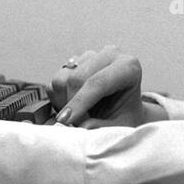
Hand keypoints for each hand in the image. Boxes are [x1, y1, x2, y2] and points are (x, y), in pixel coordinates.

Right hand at [49, 46, 166, 127]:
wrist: (122, 112)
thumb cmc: (126, 118)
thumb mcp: (120, 127)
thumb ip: (102, 128)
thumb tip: (82, 126)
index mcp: (129, 67)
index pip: (99, 82)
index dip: (80, 102)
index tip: (66, 121)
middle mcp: (109, 55)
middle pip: (77, 78)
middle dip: (72, 105)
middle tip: (76, 125)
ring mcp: (90, 56)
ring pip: (62, 79)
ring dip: (64, 103)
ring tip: (79, 116)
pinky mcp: (74, 62)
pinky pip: (55, 81)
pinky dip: (59, 99)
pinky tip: (74, 107)